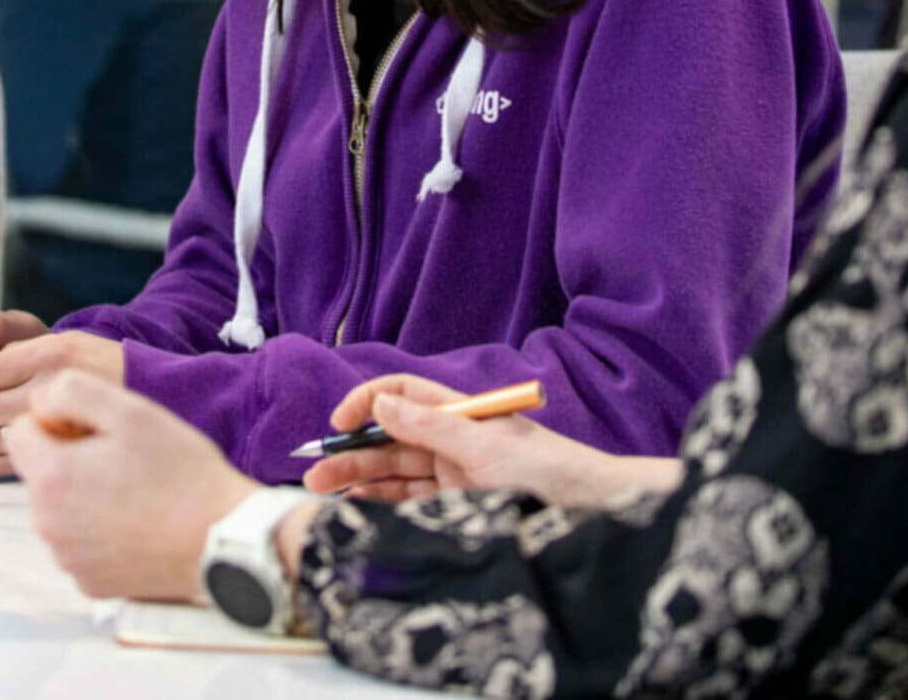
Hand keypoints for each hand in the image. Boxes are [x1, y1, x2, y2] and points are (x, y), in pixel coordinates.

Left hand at [5, 370, 257, 603]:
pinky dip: (98, 532)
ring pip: (58, 509)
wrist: (221, 538)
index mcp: (50, 477)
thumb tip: (37, 402)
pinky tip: (136, 523)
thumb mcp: (129, 410)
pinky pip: (79, 544)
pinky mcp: (88, 583)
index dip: (55, 420)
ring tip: (134, 490)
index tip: (94, 428)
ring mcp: (67, 559)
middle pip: (38, 473)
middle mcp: (46, 525)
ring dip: (82, 495)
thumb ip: (70, 392)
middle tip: (121, 457)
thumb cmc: (180, 471)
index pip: (19, 431)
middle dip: (68, 459)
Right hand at [301, 374, 657, 505]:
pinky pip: (413, 502)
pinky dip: (383, 504)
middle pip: (391, 439)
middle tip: (315, 473)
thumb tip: (378, 403)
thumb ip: (428, 426)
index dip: (368, 402)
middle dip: (352, 452)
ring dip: (359, 480)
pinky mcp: (461, 508)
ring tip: (323, 494)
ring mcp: (457, 476)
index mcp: (460, 414)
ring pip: (396, 473)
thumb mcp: (484, 447)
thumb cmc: (548, 471)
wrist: (593, 511)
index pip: (403, 395)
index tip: (340, 422)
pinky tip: (355, 508)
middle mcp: (454, 441)